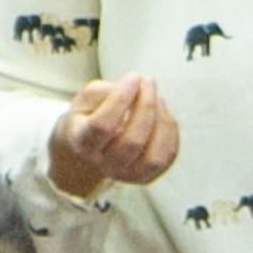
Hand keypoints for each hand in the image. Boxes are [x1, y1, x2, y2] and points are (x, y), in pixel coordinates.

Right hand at [47, 74, 179, 197]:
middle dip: (146, 105)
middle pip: (132, 141)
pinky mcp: (146, 176)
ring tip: (156, 97)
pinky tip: (162, 112)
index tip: (133, 77)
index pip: (103, 126)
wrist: (91, 145)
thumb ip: (106, 90)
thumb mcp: (87, 98)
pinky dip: (169, 130)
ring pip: (153, 155)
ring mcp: (126, 174)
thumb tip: (137, 88)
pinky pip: (167, 155)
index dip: (121, 99)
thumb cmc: (90, 116)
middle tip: (148, 81)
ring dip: (161, 119)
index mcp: (83, 143)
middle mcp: (103, 165)